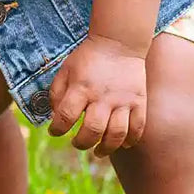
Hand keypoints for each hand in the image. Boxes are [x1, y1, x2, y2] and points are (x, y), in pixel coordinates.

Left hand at [47, 33, 146, 156]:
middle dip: (81, 143)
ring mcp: (123, 101)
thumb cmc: (88, 58)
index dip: (57, 129)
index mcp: (81, 87)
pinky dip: (130, 141)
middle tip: (77, 143)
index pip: (65, 116)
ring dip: (105, 149)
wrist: (118, 43)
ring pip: (116, 135)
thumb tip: (55, 116)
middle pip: (92, 131)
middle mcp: (102, 97)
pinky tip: (121, 144)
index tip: (54, 131)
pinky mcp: (139, 102)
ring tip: (97, 151)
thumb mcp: (66, 69)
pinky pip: (137, 129)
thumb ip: (56, 93)